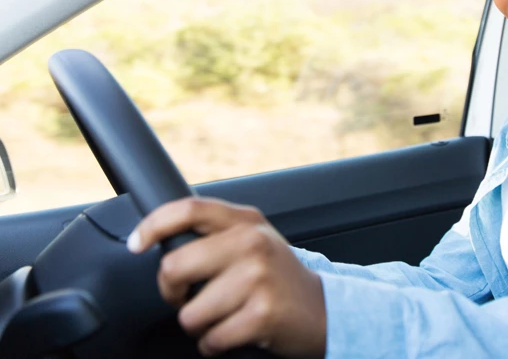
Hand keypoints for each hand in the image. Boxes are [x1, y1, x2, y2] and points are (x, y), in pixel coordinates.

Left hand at [127, 197, 325, 357]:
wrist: (323, 309)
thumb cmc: (278, 277)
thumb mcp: (254, 239)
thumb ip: (217, 232)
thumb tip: (159, 237)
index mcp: (245, 221)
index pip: (188, 209)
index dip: (153, 225)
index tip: (136, 243)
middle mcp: (252, 243)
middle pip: (174, 266)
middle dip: (173, 292)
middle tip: (190, 297)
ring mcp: (257, 278)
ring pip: (189, 312)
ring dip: (200, 325)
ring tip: (226, 316)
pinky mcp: (261, 314)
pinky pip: (210, 339)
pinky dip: (216, 344)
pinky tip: (237, 332)